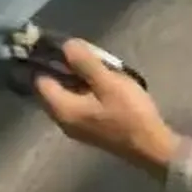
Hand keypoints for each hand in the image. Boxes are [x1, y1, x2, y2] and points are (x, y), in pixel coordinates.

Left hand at [33, 40, 176, 179]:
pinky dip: (85, 92)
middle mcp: (62, 120)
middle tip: (88, 56)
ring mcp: (75, 127)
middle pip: (52, 88)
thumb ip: (84, 63)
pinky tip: (104, 85)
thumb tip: (65, 45)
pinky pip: (77, 104)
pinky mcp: (88, 129)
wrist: (151, 146)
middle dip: (66, 69)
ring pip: (66, 96)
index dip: (48, 61)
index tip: (66, 47)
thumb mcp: (108, 82)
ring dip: (78, 80)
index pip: (40, 80)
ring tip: (100, 68)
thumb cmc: (130, 113)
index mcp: (62, 108)